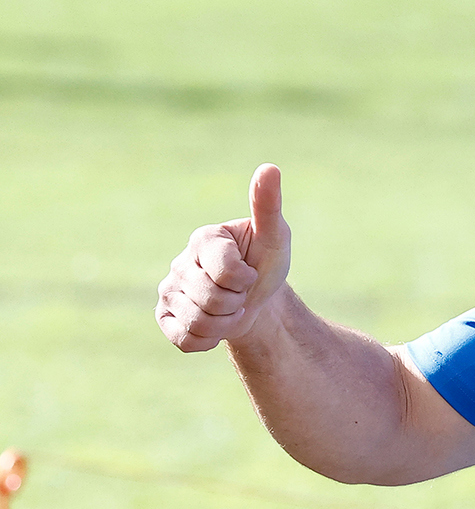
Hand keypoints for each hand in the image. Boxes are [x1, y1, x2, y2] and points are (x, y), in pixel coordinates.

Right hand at [156, 164, 292, 351]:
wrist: (257, 301)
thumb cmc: (265, 264)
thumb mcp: (275, 236)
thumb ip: (268, 205)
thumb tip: (270, 168)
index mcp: (203, 239)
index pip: (225, 272)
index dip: (246, 280)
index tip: (251, 272)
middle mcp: (180, 262)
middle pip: (212, 300)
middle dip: (238, 303)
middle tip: (241, 294)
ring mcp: (168, 291)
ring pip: (199, 323)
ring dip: (226, 323)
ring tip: (230, 308)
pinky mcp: (165, 317)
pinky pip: (185, 340)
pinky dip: (208, 340)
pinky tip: (215, 324)